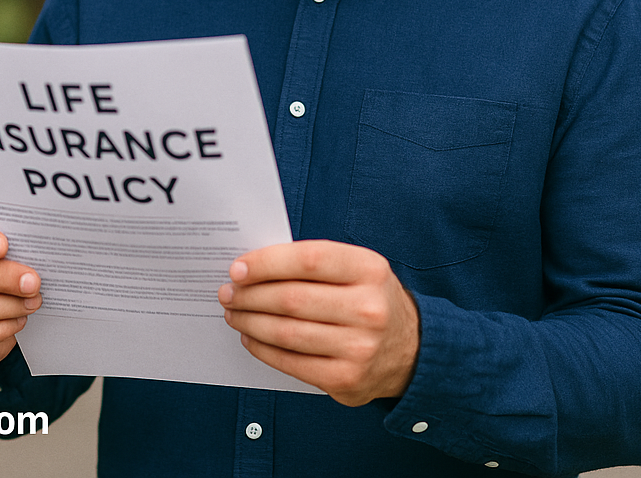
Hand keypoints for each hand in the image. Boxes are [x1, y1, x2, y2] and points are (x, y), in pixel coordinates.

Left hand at [217, 239, 418, 405]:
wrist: (412, 349)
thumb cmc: (368, 298)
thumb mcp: (356, 268)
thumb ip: (312, 263)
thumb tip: (252, 267)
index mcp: (369, 269)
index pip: (308, 260)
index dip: (266, 263)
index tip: (237, 268)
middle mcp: (368, 308)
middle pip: (292, 299)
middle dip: (250, 295)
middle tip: (227, 292)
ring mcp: (359, 347)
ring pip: (287, 333)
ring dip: (250, 322)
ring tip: (234, 313)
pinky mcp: (347, 379)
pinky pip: (292, 363)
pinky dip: (263, 349)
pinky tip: (251, 337)